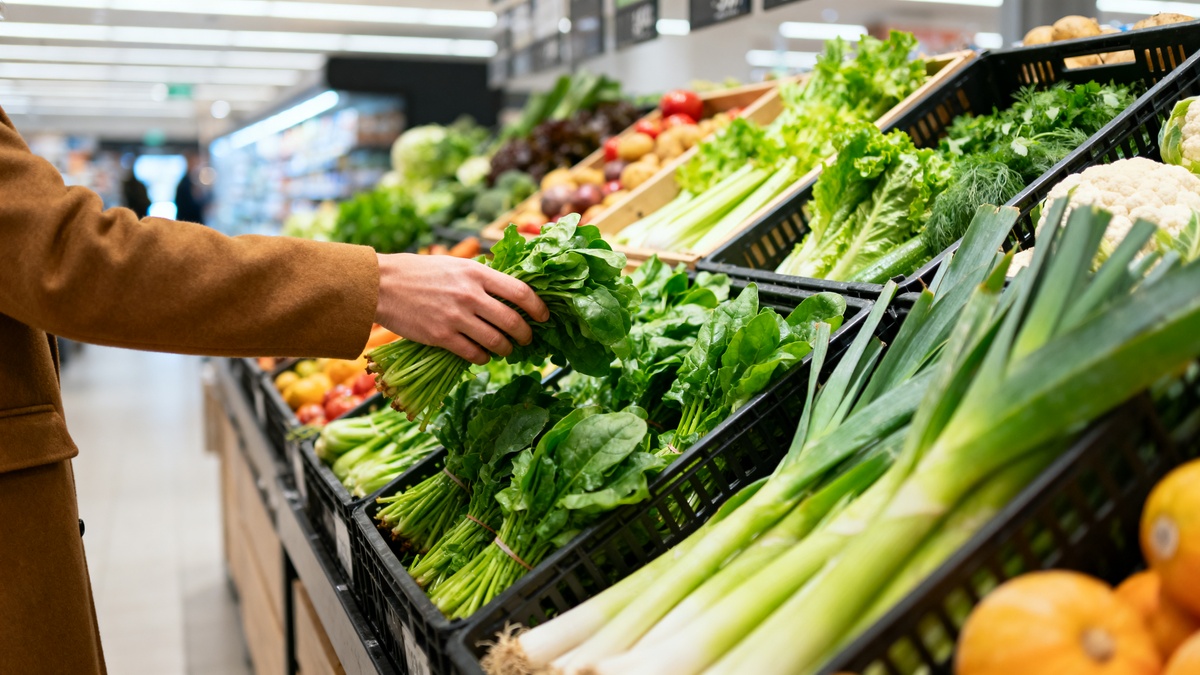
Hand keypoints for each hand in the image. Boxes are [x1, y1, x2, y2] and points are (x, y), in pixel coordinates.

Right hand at [374, 253, 548, 364]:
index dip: (538, 308)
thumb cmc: (420, 272)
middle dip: (525, 334)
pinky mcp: (442, 337)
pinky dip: (484, 357)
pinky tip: (483, 354)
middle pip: (513, 321)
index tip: (544, 316)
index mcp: (477, 273)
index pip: (521, 293)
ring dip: (506, 349)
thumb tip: (509, 290)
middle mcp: (471, 295)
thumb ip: (482, 276)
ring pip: (497, 341)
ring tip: (506, 349)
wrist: (383, 285)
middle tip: (527, 339)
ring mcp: (457, 317)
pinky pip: (474, 354)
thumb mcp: (456, 264)